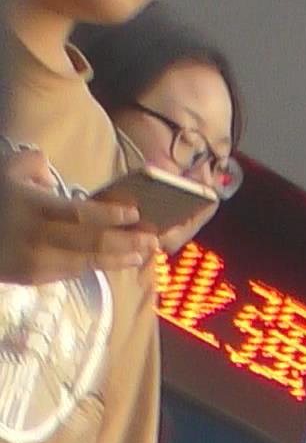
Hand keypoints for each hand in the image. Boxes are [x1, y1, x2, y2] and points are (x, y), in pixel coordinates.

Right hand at [0, 163, 154, 283]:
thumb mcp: (7, 170)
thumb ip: (34, 165)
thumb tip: (55, 178)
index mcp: (33, 207)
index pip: (79, 214)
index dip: (110, 217)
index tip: (135, 214)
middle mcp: (38, 237)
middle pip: (91, 243)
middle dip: (126, 243)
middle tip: (153, 240)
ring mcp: (37, 261)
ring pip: (86, 263)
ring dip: (118, 260)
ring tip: (143, 254)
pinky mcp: (34, 277)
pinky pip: (72, 272)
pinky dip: (97, 265)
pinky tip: (116, 261)